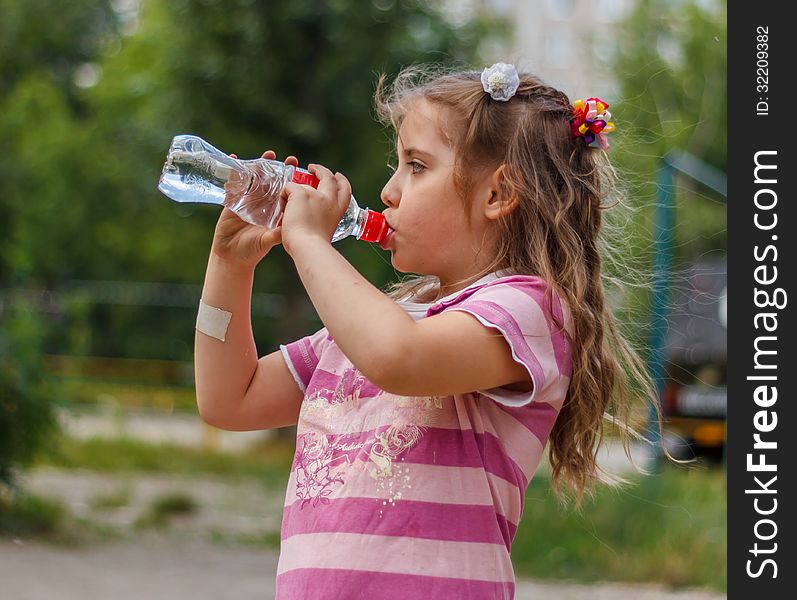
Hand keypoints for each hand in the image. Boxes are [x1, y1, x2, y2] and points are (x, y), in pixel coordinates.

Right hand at [211, 150, 297, 269]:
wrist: (233, 258)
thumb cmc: (253, 251)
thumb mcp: (268, 240)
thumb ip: (278, 233)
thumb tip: (292, 226)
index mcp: (272, 210)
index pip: (281, 189)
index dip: (287, 177)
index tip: (295, 165)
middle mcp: (261, 203)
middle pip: (266, 180)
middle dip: (271, 167)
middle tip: (276, 155)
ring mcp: (246, 202)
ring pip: (251, 180)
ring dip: (255, 166)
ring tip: (263, 155)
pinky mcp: (231, 203)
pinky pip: (232, 185)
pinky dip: (232, 173)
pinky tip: (233, 159)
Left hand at [280, 163, 351, 255]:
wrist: (309, 247)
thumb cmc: (314, 247)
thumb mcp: (325, 232)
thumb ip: (321, 222)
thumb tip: (312, 221)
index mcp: (338, 210)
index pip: (345, 190)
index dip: (342, 181)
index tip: (338, 176)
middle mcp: (330, 199)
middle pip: (329, 177)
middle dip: (322, 170)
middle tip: (313, 168)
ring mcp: (316, 195)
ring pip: (303, 183)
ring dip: (294, 190)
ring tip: (287, 202)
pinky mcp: (301, 194)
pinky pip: (288, 187)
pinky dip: (283, 197)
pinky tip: (283, 210)